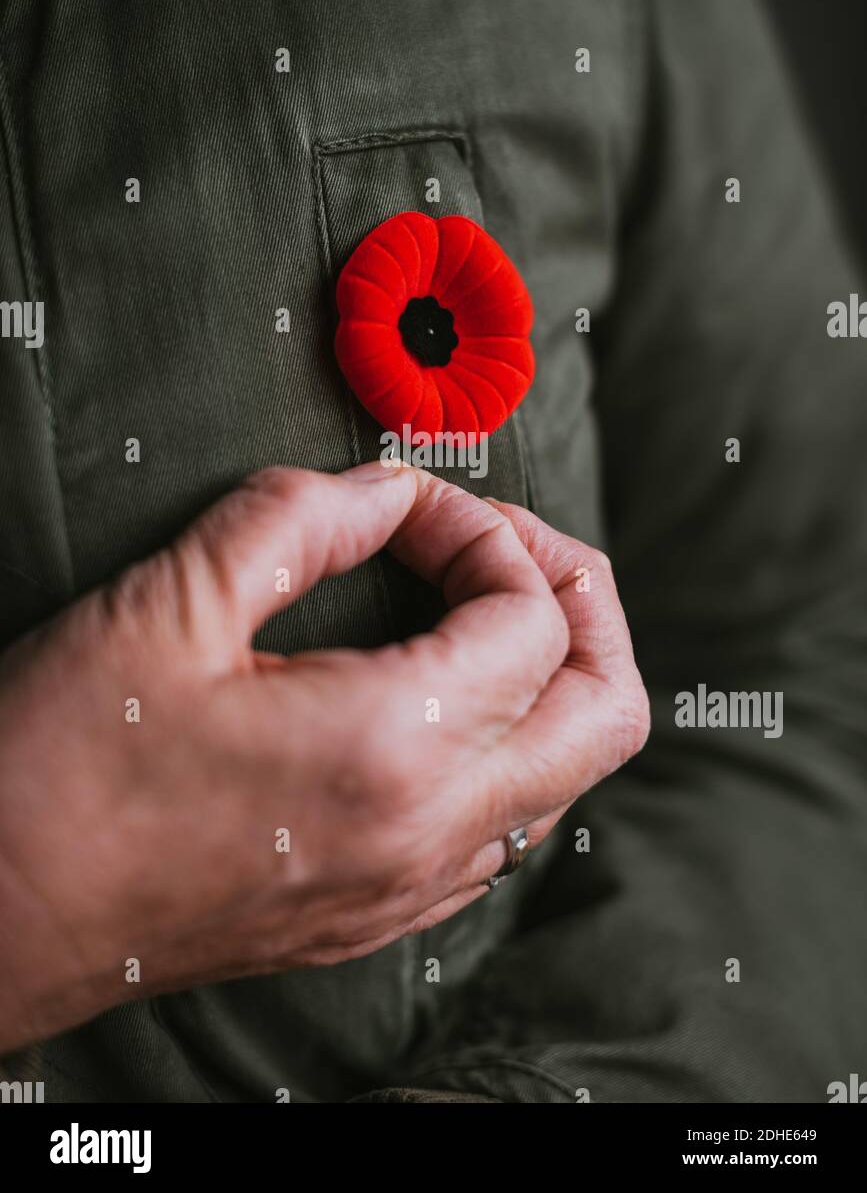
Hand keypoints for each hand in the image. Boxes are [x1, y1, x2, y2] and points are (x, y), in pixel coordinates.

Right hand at [0, 463, 647, 1051]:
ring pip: (567, 779)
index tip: (411, 510)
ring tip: (468, 613)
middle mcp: (429, 833)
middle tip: (500, 551)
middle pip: (608, 711)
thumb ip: (301, 518)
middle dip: (581, 603)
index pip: (533, 616)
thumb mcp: (171, 604)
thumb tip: (388, 490)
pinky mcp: (381, 917)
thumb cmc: (58, 769)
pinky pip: (503, 828)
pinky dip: (501, 746)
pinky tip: (424, 702)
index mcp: (392, 749)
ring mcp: (413, 889)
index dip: (485, 533)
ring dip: (547, 679)